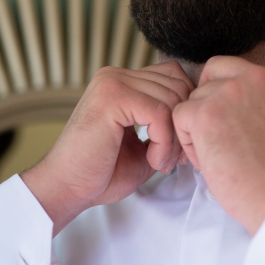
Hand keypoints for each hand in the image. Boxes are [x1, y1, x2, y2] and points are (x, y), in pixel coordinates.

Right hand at [22, 61, 193, 233]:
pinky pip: (160, 113)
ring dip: (174, 139)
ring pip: (172, 99)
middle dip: (183, 125)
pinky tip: (154, 160)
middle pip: (178, 84)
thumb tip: (197, 115)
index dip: (184, 112)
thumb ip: (165, 125)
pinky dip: (165, 142)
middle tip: (173, 159)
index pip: (174, 77)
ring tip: (160, 162)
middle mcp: (115, 75)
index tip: (179, 148)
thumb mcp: (144, 144)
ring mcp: (112, 83)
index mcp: (121, 82)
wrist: (67, 189)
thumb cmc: (101, 174)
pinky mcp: (112, 98)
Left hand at [173, 56, 264, 234]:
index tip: (229, 123)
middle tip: (215, 136)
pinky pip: (180, 116)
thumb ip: (262, 105)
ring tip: (219, 156)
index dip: (225, 97)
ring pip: (194, 99)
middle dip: (207, 105)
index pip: (237, 72)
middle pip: (211, 77)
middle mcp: (258, 78)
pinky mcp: (206, 113)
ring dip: (198, 128)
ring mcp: (231, 92)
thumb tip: (230, 105)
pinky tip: (209, 160)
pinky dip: (188, 141)